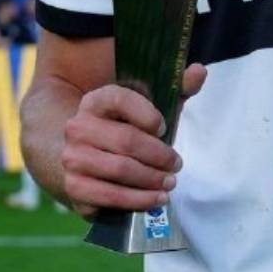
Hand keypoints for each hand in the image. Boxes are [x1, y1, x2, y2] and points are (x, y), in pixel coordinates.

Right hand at [61, 63, 206, 217]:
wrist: (89, 158)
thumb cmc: (128, 129)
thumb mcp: (152, 107)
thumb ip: (178, 87)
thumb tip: (199, 71)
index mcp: (96, 100)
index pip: (120, 99)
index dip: (147, 114)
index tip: (164, 128)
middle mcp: (78, 127)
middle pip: (126, 140)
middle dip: (158, 155)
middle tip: (177, 164)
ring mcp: (72, 158)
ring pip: (119, 170)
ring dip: (151, 180)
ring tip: (170, 183)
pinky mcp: (73, 187)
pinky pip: (109, 197)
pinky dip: (137, 201)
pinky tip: (155, 200)